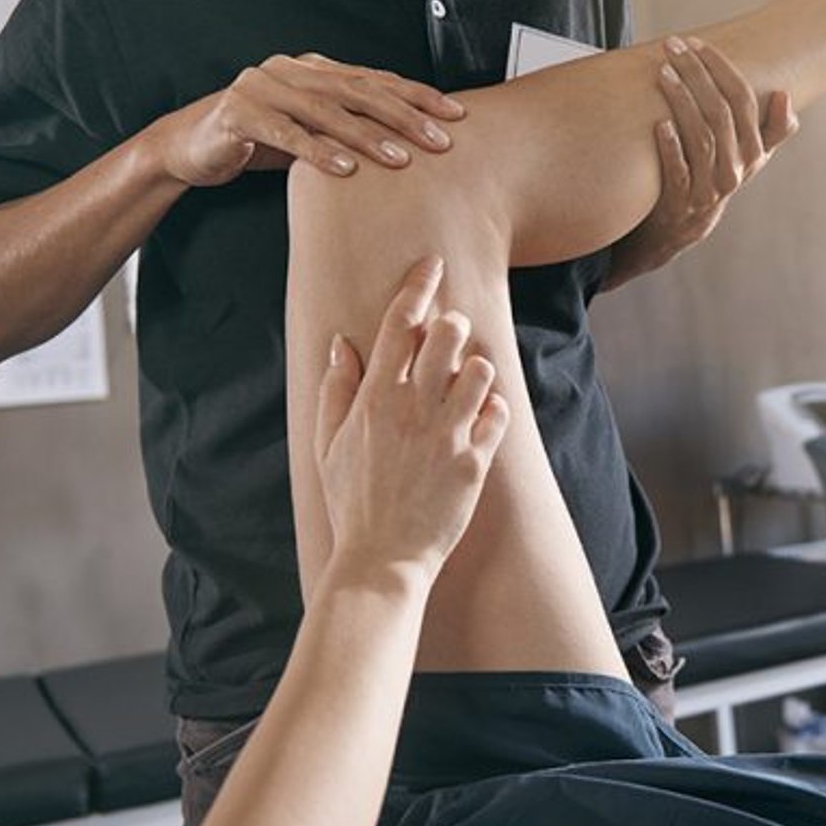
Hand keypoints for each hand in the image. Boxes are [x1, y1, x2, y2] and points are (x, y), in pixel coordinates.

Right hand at [148, 54, 466, 187]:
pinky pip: (286, 132)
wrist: (190, 147)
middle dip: (405, 116)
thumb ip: (347, 130)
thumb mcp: (310, 134)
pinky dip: (317, 150)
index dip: (418, 96)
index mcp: (316, 71)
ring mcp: (264, 86)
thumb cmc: (258, 141)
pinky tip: (346, 167)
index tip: (456, 116)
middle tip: (440, 141)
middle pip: (360, 91)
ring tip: (402, 159)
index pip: (377, 80)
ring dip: (368, 135)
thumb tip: (408, 148)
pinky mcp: (239, 111)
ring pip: (327, 110)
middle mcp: (294, 71)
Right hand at [312, 257, 509, 580]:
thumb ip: (336, 390)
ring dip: (476, 367)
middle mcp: (413, 409)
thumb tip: (341, 345)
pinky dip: (494, 406)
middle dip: (453, 325)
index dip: (419, 286)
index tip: (432, 266)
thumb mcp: (327, 445)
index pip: (399, 323)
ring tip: (465, 382)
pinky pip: (498, 413)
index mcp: (374, 398)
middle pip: (447, 334)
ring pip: (480, 369)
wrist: (381, 559)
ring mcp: (447, 435)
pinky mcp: (474, 462)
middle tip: (450, 336)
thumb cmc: (352, 502)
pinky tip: (481, 413)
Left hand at [604, 36, 798, 288]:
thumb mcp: (749, 157)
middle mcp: (736, 170)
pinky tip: (658, 123)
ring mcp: (709, 188)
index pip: (743, 101)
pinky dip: (670, 147)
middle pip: (720, 113)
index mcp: (753, 152)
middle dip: (696, 74)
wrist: (684, 224)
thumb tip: (785, 96)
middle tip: (673, 46)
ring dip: (681, 101)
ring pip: (701, 139)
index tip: (698, 43)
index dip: (721, 69)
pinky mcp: (681, 203)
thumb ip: (771, 129)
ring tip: (662, 72)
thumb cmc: (716, 176)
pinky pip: (678, 172)